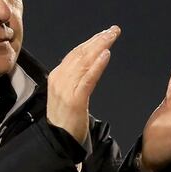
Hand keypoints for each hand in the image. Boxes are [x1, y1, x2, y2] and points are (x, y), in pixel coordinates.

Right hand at [47, 25, 120, 143]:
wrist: (58, 141)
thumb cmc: (66, 120)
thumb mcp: (67, 94)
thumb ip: (74, 79)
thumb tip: (88, 64)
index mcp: (56, 76)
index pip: (75, 54)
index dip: (90, 42)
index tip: (104, 33)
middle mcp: (59, 79)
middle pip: (80, 54)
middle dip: (98, 40)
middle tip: (114, 30)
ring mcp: (65, 89)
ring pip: (84, 62)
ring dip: (100, 47)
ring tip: (112, 36)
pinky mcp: (74, 100)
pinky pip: (88, 79)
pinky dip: (97, 66)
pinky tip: (107, 55)